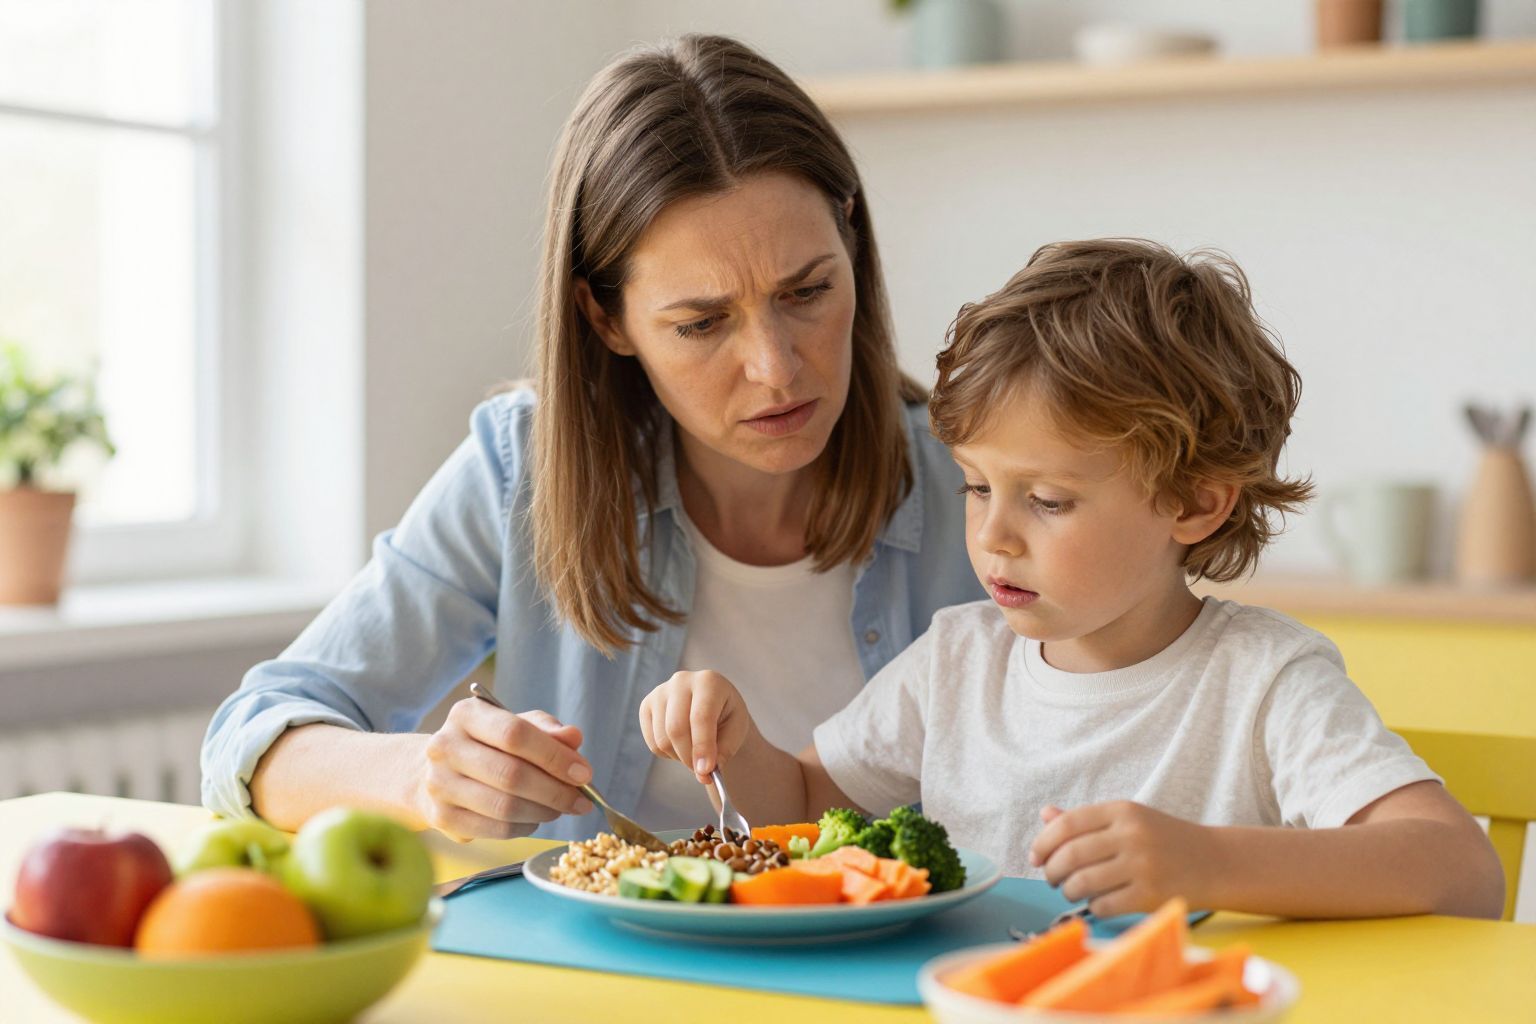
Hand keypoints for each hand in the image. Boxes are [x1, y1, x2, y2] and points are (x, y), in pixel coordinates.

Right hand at [415, 698, 594, 842]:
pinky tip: (535, 818)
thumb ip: (546, 729)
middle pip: (511, 775)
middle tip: (582, 799)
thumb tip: (573, 738)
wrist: (435, 771)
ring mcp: (439, 785)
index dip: (554, 756)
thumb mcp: (515, 725)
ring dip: (544, 811)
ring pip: (505, 807)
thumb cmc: (486, 745)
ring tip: (561, 808)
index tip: (584, 773)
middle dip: (556, 791)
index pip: (515, 734)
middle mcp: (445, 747)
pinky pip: (497, 830)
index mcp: (466, 715)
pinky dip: (526, 827)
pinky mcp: (441, 818)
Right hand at [639, 670, 753, 782]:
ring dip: (680, 756)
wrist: (713, 706)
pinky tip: (681, 745)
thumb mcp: (736, 731)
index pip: (700, 717)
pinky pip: (652, 743)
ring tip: (695, 752)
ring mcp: (660, 692)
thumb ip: (723, 751)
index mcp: (709, 681)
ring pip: (663, 739)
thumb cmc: (727, 717)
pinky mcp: (647, 705)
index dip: (702, 746)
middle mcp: (681, 681)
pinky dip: (668, 753)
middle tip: (702, 772)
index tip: (706, 771)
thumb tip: (703, 773)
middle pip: (676, 729)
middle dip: (689, 757)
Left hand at [1028, 801, 1215, 915]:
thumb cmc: (1164, 840)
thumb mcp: (1128, 819)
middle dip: (1051, 870)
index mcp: (1122, 810)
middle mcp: (1131, 835)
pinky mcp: (1150, 895)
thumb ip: (1086, 819)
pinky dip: (1092, 906)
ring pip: (1082, 883)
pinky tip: (1098, 901)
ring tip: (1071, 890)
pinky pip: (1103, 905)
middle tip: (1051, 878)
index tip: (1035, 856)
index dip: (1043, 842)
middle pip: (1070, 855)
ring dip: (1068, 891)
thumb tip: (1045, 815)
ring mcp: (1142, 866)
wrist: (1216, 862)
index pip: (1067, 824)